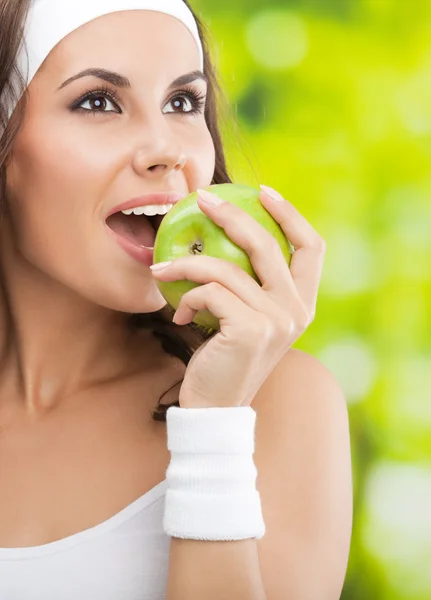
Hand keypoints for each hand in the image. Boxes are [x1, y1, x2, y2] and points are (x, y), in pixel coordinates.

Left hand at [150, 185, 325, 408]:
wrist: (216, 407)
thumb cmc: (225, 358)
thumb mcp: (246, 318)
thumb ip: (250, 285)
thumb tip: (223, 236)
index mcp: (302, 304)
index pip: (312, 247)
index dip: (290, 214)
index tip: (262, 192)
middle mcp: (297, 311)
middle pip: (268, 244)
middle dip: (232, 214)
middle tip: (202, 198)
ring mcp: (277, 321)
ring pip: (227, 269)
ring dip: (187, 264)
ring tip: (161, 267)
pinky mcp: (250, 330)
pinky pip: (210, 292)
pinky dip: (187, 295)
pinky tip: (179, 312)